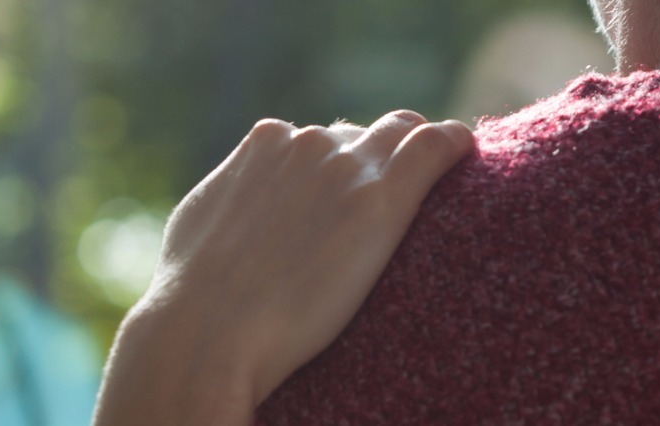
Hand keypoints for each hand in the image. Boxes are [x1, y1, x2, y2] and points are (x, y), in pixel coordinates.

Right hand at [93, 111, 474, 425]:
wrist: (213, 326)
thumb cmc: (196, 289)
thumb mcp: (203, 218)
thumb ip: (234, 192)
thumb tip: (243, 201)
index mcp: (263, 142)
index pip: (320, 137)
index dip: (339, 165)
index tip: (350, 192)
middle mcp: (308, 143)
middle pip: (364, 135)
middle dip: (377, 158)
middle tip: (388, 201)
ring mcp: (348, 166)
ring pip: (404, 134)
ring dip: (415, 154)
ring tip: (435, 179)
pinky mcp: (384, 197)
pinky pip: (437, 145)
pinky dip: (453, 146)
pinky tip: (463, 156)